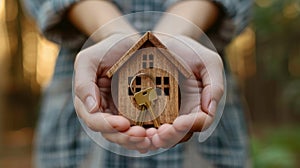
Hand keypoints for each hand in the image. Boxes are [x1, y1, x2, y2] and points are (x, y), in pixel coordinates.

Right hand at [74, 33, 153, 152]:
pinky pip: (141, 127)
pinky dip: (148, 134)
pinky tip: (158, 135)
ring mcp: (121, 114)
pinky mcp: (137, 113)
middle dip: (126, 137)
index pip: (95, 120)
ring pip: (126, 135)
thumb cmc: (107, 50)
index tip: (124, 123)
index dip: (108, 125)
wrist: (129, 44)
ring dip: (138, 140)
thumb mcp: (89, 60)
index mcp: (90, 102)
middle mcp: (105, 112)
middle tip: (142, 135)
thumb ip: (83, 82)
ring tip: (152, 138)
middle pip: (111, 133)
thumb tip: (90, 108)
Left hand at [150, 34, 223, 147]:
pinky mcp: (147, 108)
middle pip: (179, 134)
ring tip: (146, 135)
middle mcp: (182, 113)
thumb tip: (210, 109)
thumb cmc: (189, 51)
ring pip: (161, 134)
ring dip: (154, 138)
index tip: (180, 122)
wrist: (164, 42)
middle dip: (170, 137)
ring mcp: (164, 113)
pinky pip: (144, 124)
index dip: (191, 125)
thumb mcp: (208, 62)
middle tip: (159, 134)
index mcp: (199, 105)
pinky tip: (132, 129)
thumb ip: (215, 84)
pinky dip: (140, 131)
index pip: (200, 122)